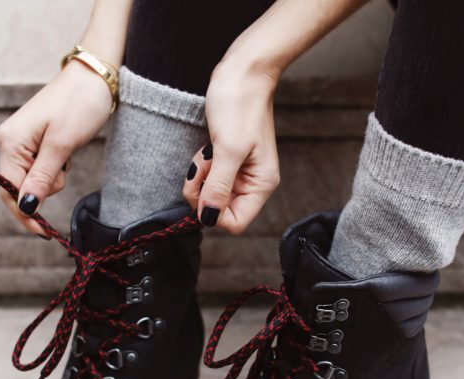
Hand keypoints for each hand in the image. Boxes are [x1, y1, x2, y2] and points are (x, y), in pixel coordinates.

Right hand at [0, 63, 113, 234]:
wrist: (94, 76)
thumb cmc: (79, 104)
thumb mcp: (62, 145)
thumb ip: (42, 178)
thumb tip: (26, 207)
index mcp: (11, 142)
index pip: (8, 190)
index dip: (24, 214)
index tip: (44, 232)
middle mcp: (10, 142)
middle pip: (15, 188)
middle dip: (39, 195)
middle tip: (63, 178)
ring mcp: (21, 142)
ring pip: (30, 181)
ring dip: (50, 181)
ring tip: (67, 156)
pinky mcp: (34, 142)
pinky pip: (38, 169)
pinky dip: (52, 171)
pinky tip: (64, 155)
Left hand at [183, 61, 280, 234]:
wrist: (243, 71)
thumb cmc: (240, 104)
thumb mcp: (227, 149)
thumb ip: (218, 187)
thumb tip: (208, 218)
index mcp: (261, 184)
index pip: (234, 222)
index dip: (212, 210)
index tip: (205, 185)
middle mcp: (252, 183)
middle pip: (219, 210)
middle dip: (204, 191)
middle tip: (204, 164)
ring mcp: (240, 172)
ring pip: (211, 194)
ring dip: (201, 177)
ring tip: (207, 152)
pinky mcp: (228, 160)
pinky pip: (209, 178)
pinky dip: (202, 167)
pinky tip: (206, 149)